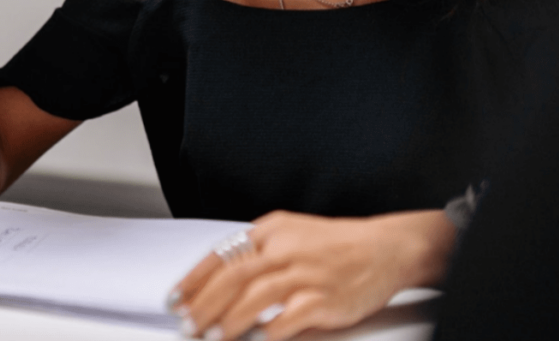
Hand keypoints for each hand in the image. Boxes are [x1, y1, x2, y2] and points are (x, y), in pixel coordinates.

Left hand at [169, 210, 454, 340]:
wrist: (382, 249)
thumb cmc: (333, 246)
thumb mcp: (290, 235)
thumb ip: (257, 254)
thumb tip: (219, 282)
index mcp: (270, 230)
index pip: (221, 254)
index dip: (194, 278)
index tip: (176, 297)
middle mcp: (283, 248)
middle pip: (232, 276)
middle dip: (204, 303)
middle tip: (187, 323)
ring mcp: (304, 274)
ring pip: (255, 296)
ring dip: (229, 320)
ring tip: (213, 336)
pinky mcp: (323, 300)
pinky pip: (287, 319)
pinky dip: (268, 332)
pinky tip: (258, 340)